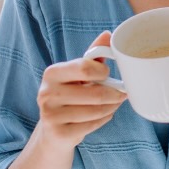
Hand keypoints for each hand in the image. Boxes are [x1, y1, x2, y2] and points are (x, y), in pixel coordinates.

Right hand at [36, 31, 127, 148]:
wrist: (52, 131)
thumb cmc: (69, 96)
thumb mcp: (77, 74)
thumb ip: (92, 55)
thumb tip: (108, 34)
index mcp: (52, 73)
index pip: (85, 68)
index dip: (104, 71)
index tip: (108, 74)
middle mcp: (46, 93)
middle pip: (95, 93)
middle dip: (115, 93)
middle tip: (122, 93)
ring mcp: (50, 115)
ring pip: (96, 111)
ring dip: (112, 107)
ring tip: (113, 104)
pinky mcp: (59, 133)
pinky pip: (92, 125)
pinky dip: (104, 119)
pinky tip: (104, 115)